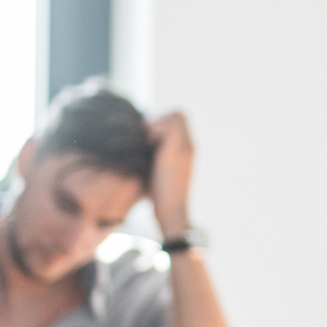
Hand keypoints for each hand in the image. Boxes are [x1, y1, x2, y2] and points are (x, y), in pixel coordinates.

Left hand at [147, 112, 194, 239]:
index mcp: (186, 149)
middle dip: (159, 119)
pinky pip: (170, 124)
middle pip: (178, 113)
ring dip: (158, 123)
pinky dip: (156, 129)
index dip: (160, 122)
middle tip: (145, 137)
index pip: (177, 119)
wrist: (172, 213)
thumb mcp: (157, 171)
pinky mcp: (179, 150)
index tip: (147, 138)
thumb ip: (154, 155)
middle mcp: (190, 145)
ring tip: (147, 141)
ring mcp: (187, 147)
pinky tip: (147, 145)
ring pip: (176, 114)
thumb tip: (136, 144)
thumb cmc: (160, 198)